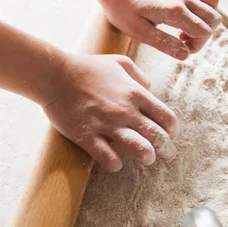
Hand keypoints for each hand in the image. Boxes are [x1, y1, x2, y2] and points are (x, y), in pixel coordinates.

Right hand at [43, 53, 177, 171]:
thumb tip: (150, 89)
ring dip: (147, 157)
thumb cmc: (86, 67)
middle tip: (166, 154)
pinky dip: (116, 164)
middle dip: (166, 149)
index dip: (172, 130)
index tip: (169, 135)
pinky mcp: (88, 136)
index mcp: (135, 93)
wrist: (54, 75)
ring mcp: (107, 124)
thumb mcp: (118, 62)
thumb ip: (138, 75)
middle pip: (158, 136)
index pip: (167, 117)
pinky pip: (108, 158)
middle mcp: (125, 110)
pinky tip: (115, 163)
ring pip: (140, 149)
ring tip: (146, 158)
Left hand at [97, 0, 220, 59]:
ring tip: (186, 25)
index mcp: (175, 11)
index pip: (204, 32)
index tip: (180, 48)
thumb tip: (185, 56)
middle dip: (203, 34)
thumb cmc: (122, 10)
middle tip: (182, 39)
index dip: (196, 45)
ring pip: (213, 1)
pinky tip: (187, 8)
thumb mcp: (139, 33)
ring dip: (206, 17)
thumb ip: (164, 44)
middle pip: (213, 18)